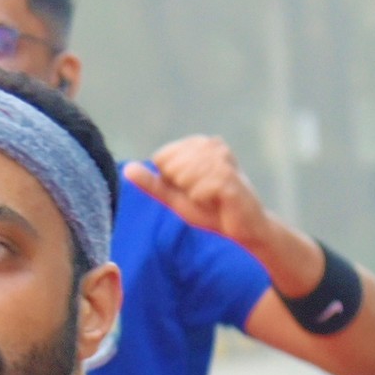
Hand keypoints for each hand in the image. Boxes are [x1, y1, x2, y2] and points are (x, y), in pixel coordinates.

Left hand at [126, 136, 275, 250]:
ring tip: (211, 199)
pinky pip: (199, 189)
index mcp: (200, 143)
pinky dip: (203, 201)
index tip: (193, 190)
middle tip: (204, 197)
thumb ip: (153, 184)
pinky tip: (219, 203)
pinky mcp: (230, 177)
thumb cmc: (212, 213)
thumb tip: (127, 169)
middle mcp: (213, 144)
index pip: (162, 157)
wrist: (247, 231)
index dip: (172, 181)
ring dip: (194, 195)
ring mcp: (223, 159)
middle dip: (182, 187)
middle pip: (171, 165)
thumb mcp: (177, 198)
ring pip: (183, 175)